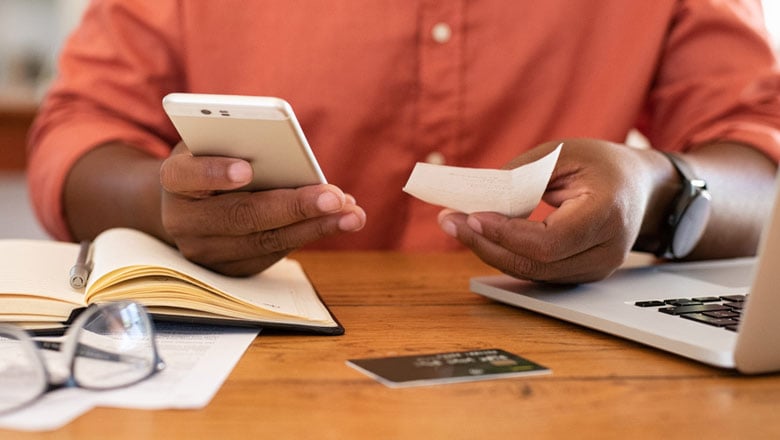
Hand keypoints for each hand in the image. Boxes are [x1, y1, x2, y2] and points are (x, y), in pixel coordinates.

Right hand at [159, 143, 365, 275]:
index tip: (246, 170)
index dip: (213, 173)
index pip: (185, 176)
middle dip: (292, 207)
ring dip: (314, 227)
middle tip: (333, 197)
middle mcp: (183, 221)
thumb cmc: (212, 160)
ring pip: (264, 241)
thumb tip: (292, 158)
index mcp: (174, 180)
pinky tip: (340, 221)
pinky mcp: (230, 270)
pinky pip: (274, 254)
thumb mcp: (216, 142)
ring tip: (351, 213)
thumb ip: (239, 143)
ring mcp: (205, 251)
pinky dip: (310, 235)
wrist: (189, 203)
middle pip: (240, 216)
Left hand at [438, 139, 661, 283]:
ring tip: (456, 225)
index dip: (507, 233)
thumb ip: (521, 176)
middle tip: (450, 221)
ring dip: (489, 251)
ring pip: (531, 272)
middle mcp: (605, 251)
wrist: (640, 187)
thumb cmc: (602, 165)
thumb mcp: (562, 154)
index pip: (550, 241)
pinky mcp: (581, 274)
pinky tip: (480, 236)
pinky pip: (536, 271)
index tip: (473, 216)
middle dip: (485, 244)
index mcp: (607, 214)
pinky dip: (504, 254)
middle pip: (535, 263)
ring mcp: (595, 269)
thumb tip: (478, 199)